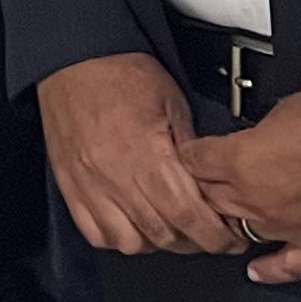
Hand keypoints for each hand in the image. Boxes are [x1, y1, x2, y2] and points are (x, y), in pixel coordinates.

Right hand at [38, 53, 246, 255]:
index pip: (188, 216)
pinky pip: (96, 234)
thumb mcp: (173, 103)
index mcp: (147, 155)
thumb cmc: (122, 73)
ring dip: (156, 242)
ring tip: (170, 228)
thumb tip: (211, 183)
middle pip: (164, 235)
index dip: (215, 236)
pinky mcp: (70, 187)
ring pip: (130, 243)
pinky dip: (118, 237)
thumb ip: (192, 149)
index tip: (230, 239)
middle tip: (208, 233)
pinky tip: (133, 225)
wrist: (75, 59)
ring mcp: (89, 186)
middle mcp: (116, 177)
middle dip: (194, 241)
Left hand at [180, 90, 300, 283]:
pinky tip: (256, 271)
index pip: (194, 161)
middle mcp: (254, 201)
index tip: (192, 154)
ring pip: (241, 232)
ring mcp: (284, 231)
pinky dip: (268, 271)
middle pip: (210, 199)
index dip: (191, 155)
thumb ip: (262, 131)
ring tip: (233, 217)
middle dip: (206, 189)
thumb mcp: (286, 110)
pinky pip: (285, 268)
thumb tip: (260, 138)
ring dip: (235, 223)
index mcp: (239, 161)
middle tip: (210, 183)